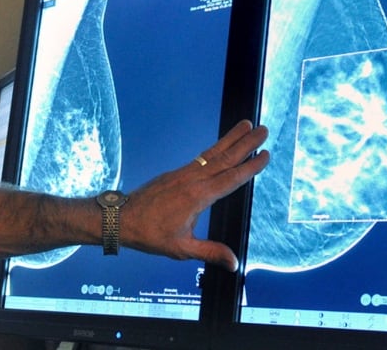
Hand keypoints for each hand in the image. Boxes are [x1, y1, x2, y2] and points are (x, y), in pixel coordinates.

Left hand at [122, 120, 268, 270]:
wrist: (121, 218)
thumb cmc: (149, 234)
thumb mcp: (181, 248)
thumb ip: (210, 252)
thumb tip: (233, 263)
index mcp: (198, 196)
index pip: (231, 178)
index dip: (250, 167)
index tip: (265, 155)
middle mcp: (193, 180)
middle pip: (225, 158)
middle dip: (246, 143)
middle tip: (263, 130)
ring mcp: (184, 173)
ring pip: (213, 152)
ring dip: (232, 138)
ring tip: (246, 124)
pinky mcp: (177, 173)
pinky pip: (202, 156)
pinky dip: (217, 147)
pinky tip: (223, 144)